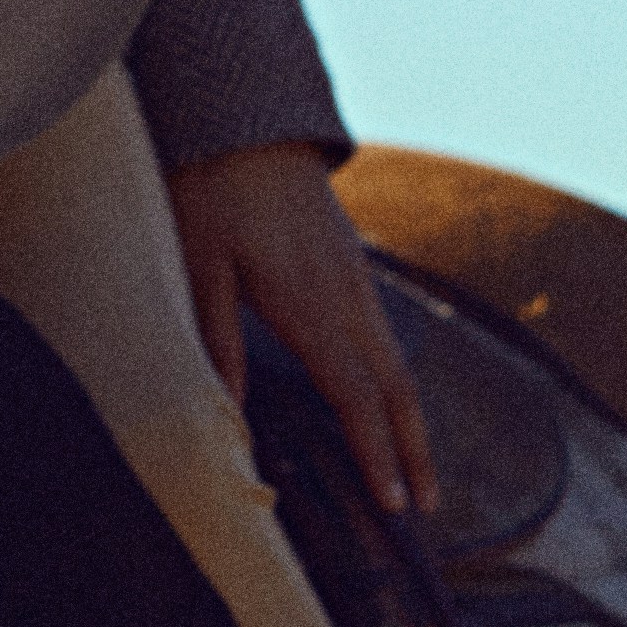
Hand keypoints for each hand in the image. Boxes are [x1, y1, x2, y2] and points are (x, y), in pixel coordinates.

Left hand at [168, 142, 437, 523]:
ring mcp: (356, 277)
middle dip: (416, 451)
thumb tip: (233, 416)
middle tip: (428, 507)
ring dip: (410, 418)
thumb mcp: (197, 266)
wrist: (245, 119)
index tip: (396, 503)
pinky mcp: (351, 262)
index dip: (378, 455)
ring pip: (397, 361)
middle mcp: (347, 297)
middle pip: (397, 388)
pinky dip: (394, 379)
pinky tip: (384, 399)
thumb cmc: (212, 190)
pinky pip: (384, 333)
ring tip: (415, 467)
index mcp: (311, 306)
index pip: (357, 397)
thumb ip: (217, 341)